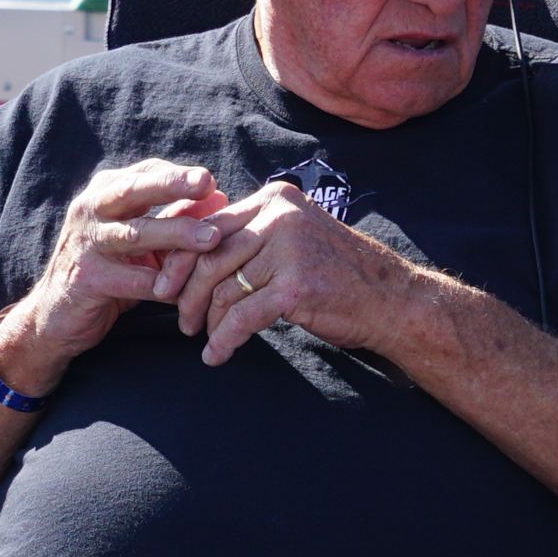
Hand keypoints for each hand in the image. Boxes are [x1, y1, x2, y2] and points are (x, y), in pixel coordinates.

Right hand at [3, 159, 232, 390]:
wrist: (57, 316)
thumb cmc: (108, 271)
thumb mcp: (141, 241)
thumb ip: (174, 219)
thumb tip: (220, 198)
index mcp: (104, 195)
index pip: (144, 173)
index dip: (177, 175)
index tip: (209, 179)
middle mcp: (90, 211)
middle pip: (134, 190)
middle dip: (172, 184)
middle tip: (206, 181)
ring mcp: (86, 243)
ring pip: (136, 234)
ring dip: (176, 234)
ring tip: (211, 237)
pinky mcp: (87, 278)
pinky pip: (132, 281)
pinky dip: (163, 287)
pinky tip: (189, 293)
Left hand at [165, 180, 452, 366]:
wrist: (391, 300)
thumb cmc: (341, 275)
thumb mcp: (296, 240)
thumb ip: (255, 238)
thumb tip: (199, 257)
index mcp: (275, 200)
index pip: (210, 227)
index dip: (182, 260)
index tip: (166, 287)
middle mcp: (279, 217)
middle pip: (210, 256)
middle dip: (187, 294)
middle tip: (180, 321)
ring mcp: (288, 250)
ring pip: (224, 289)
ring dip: (208, 322)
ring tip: (205, 340)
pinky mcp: (294, 286)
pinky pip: (242, 317)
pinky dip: (224, 341)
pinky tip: (218, 356)